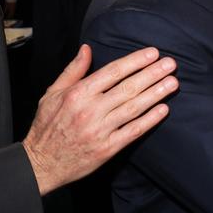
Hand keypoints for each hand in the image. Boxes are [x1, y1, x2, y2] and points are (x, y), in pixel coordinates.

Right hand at [23, 45, 176, 194]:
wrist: (40, 164)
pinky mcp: (107, 148)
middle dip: (152, 74)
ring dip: (156, 94)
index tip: (153, 53)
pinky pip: (133, 131)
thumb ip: (72, 71)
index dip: (135, 61)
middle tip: (171, 64)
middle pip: (128, 88)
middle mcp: (90, 110)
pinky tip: (163, 109)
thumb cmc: (47, 126)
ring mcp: (100, 130)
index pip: (113, 72)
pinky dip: (149, 120)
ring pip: (134, 108)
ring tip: (173, 83)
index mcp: (77, 94)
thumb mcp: (52, 94)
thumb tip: (87, 49)